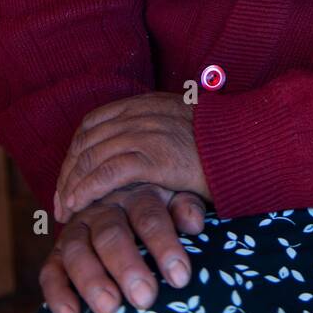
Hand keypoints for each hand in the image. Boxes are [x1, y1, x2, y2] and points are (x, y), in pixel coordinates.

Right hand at [41, 183, 206, 312]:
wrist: (114, 196)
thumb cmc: (155, 207)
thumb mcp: (173, 200)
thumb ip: (185, 208)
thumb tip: (196, 224)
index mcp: (137, 195)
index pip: (150, 217)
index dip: (164, 246)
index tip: (180, 276)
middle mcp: (103, 209)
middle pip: (112, 234)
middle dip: (127, 267)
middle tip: (144, 297)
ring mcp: (77, 229)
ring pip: (78, 250)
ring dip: (92, 280)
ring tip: (109, 309)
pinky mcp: (56, 252)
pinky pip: (50, 271)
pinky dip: (58, 294)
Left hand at [54, 92, 209, 221]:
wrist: (251, 142)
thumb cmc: (222, 143)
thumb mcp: (182, 126)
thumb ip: (157, 132)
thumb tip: (138, 155)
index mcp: (146, 104)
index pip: (94, 124)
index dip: (76, 151)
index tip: (69, 177)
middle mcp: (142, 114)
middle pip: (88, 140)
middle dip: (69, 171)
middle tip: (61, 200)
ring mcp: (148, 133)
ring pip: (94, 156)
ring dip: (73, 184)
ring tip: (66, 209)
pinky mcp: (157, 156)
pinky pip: (110, 171)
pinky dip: (89, 188)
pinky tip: (80, 204)